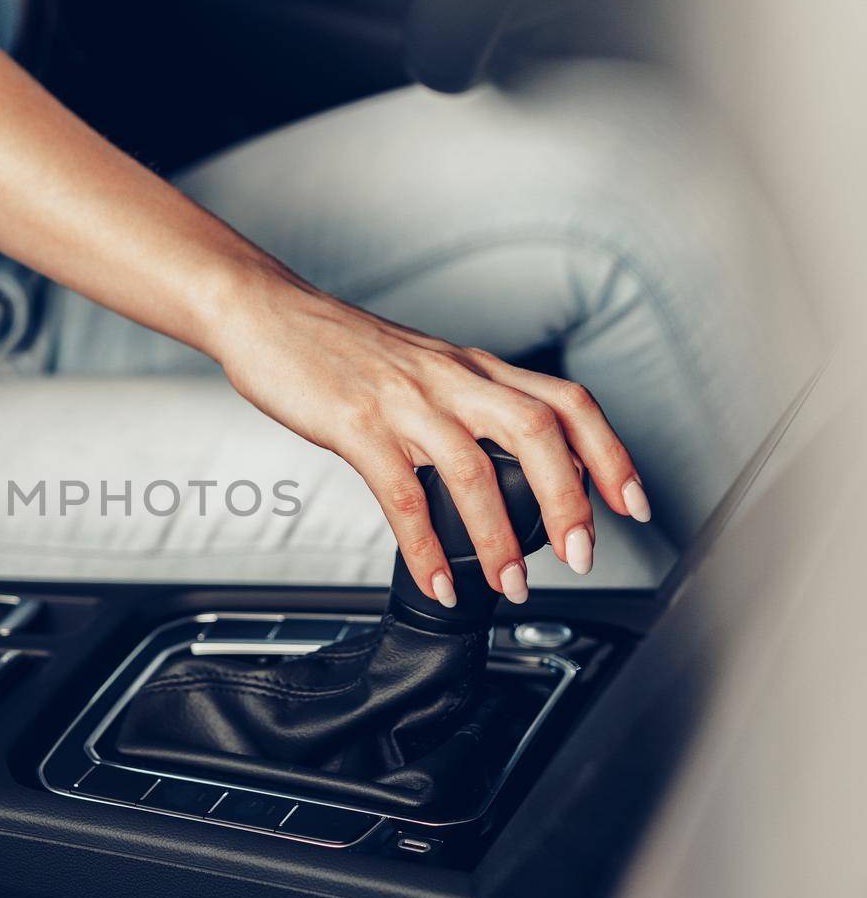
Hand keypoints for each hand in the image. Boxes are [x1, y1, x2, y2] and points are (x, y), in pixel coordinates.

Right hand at [206, 267, 651, 605]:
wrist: (266, 313)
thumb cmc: (335, 348)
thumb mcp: (417, 369)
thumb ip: (459, 407)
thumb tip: (497, 465)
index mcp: (470, 367)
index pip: (566, 403)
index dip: (610, 454)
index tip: (632, 504)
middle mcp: (449, 379)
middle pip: (539, 433)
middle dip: (572, 502)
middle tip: (581, 557)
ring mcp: (403, 401)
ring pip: (473, 469)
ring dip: (500, 536)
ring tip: (509, 584)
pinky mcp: (355, 425)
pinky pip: (401, 495)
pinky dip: (425, 548)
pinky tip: (436, 580)